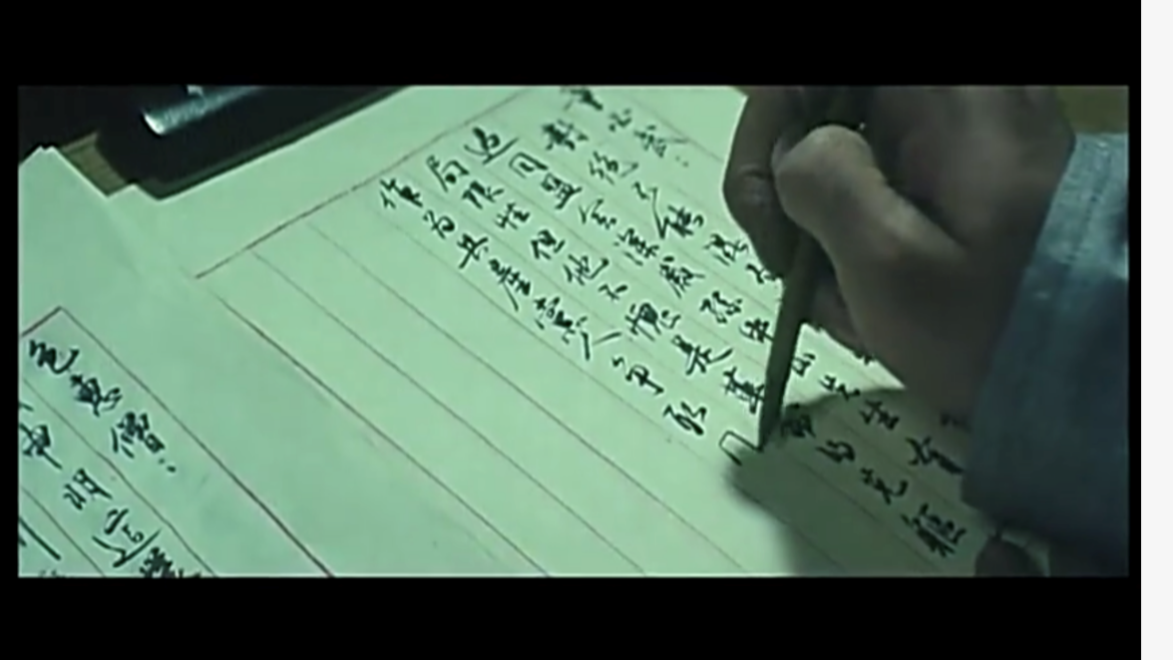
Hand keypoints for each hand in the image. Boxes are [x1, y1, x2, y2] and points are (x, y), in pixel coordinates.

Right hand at [723, 87, 1073, 417]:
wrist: (1082, 369)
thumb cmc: (986, 322)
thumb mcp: (886, 259)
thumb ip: (819, 181)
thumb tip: (792, 152)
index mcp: (941, 93)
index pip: (804, 75)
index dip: (766, 132)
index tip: (764, 211)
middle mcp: (954, 92)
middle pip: (821, 108)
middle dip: (795, 193)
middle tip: (803, 272)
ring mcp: (963, 126)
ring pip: (843, 148)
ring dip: (823, 224)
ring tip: (848, 299)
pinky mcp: (965, 162)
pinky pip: (879, 176)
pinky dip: (857, 233)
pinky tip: (869, 292)